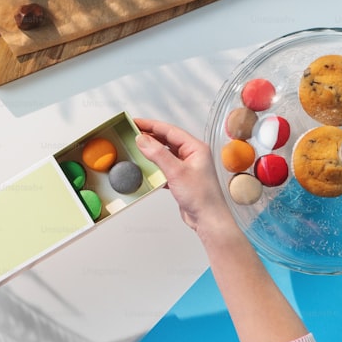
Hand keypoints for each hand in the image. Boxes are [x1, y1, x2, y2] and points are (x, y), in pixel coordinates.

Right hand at [134, 118, 234, 239]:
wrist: (208, 219)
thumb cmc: (201, 197)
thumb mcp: (176, 172)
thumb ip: (158, 154)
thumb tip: (142, 140)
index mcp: (196, 148)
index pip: (170, 131)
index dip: (151, 125)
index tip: (136, 122)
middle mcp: (192, 155)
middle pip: (167, 140)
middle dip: (150, 136)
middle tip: (132, 133)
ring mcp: (187, 167)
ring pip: (165, 154)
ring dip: (151, 151)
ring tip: (136, 147)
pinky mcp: (181, 179)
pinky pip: (165, 167)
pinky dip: (154, 166)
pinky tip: (145, 167)